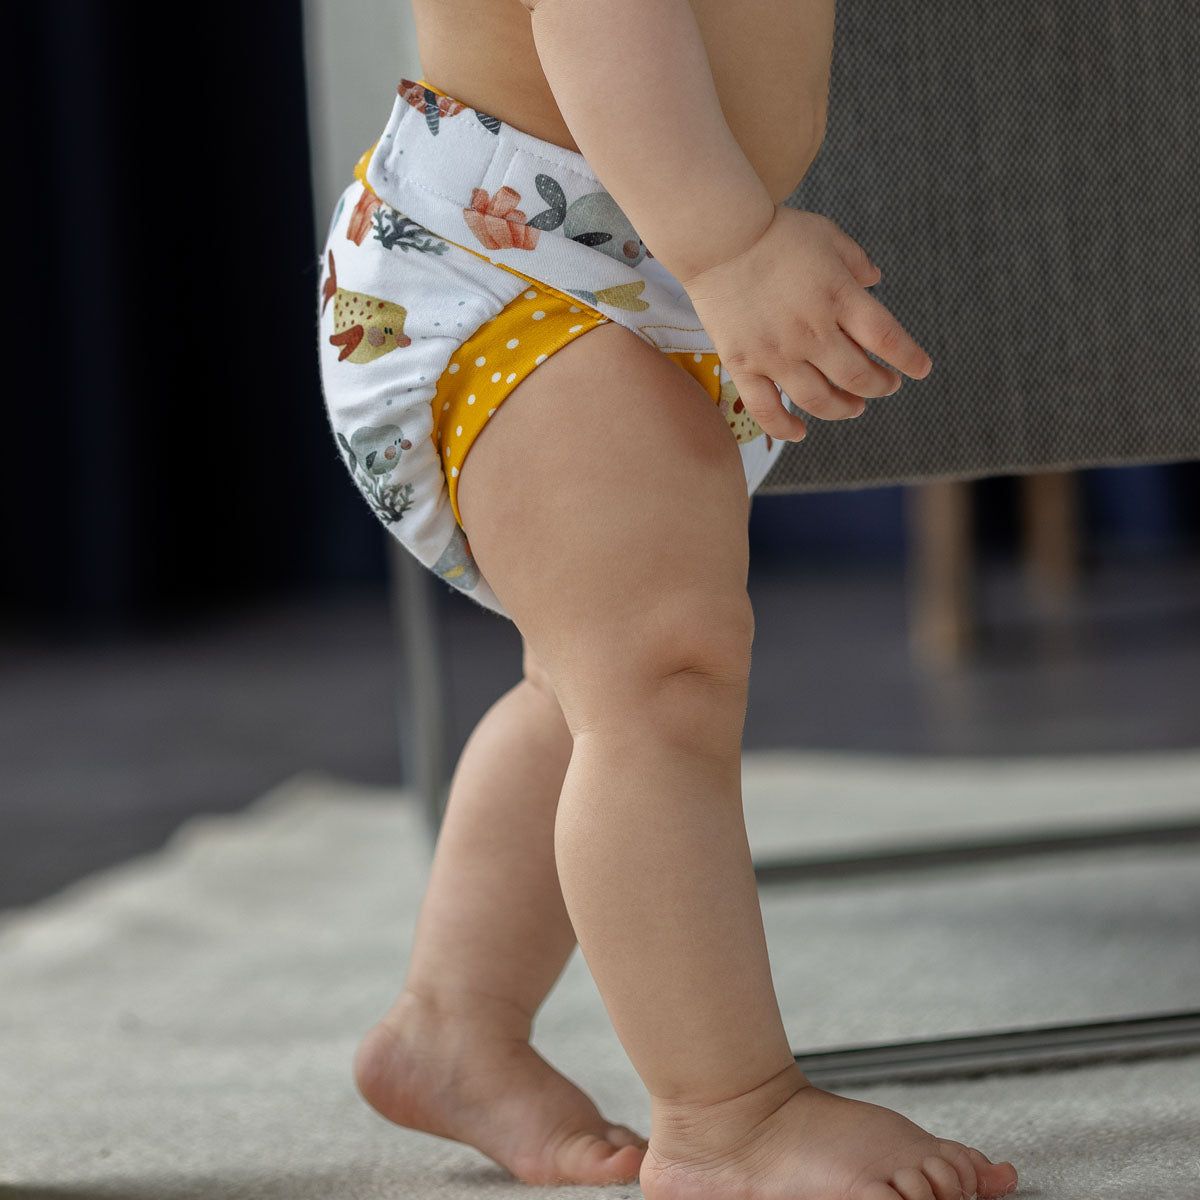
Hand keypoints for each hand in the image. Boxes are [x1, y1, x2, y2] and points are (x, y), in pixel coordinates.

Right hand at [678, 206, 932, 441]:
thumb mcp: (826, 234)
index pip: (887, 339)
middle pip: (858, 377)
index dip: (909, 358)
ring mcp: (777, 352)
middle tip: (886, 385)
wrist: (717, 237)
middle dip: (880, 385)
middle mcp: (812, 331)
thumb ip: (856, 260)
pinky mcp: (743, 365)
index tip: (920, 369)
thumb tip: (875, 281)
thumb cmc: (774, 231)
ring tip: (853, 407)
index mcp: (839, 296)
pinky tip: (800, 432)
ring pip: (819, 401)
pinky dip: (785, 427)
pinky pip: (766, 410)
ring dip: (843, 409)